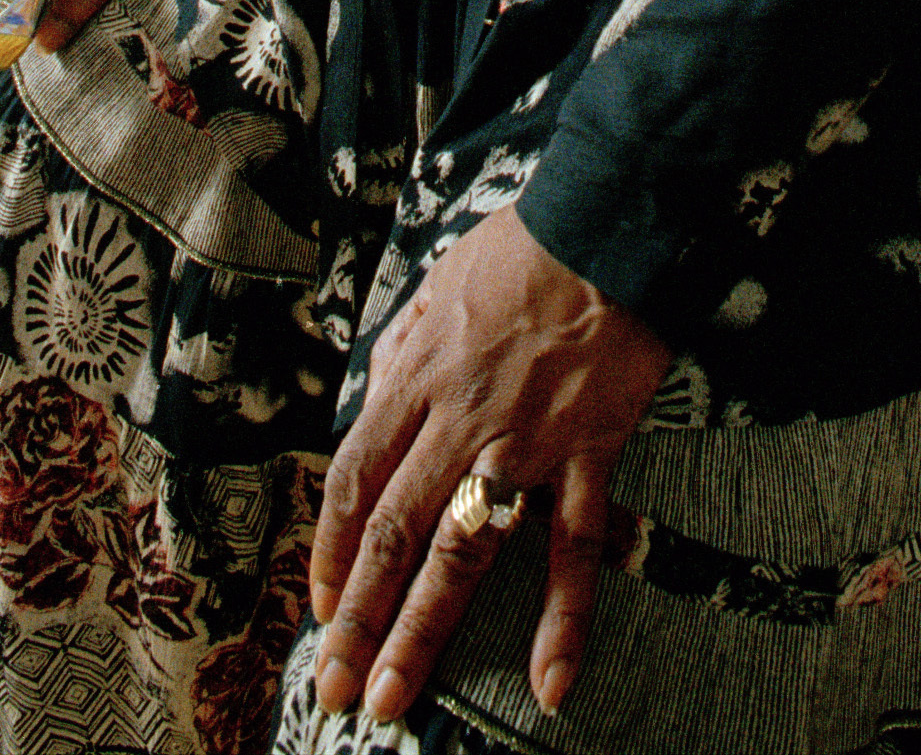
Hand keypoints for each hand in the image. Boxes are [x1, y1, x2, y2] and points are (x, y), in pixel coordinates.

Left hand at [309, 207, 671, 725]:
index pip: (352, 479)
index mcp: (416, 376)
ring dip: (421, 632)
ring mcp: (522, 441)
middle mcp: (457, 418)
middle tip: (331, 688)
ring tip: (391, 698)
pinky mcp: (587, 449)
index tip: (317, 600)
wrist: (603, 223)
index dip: (327, 548)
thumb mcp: (434, 282)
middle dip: (355, 618)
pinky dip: (563, 618)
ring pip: (460, 551)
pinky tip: (549, 681)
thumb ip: (402, 347)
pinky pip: (573, 546)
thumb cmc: (522, 247)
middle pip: (391, 534)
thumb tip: (376, 390)